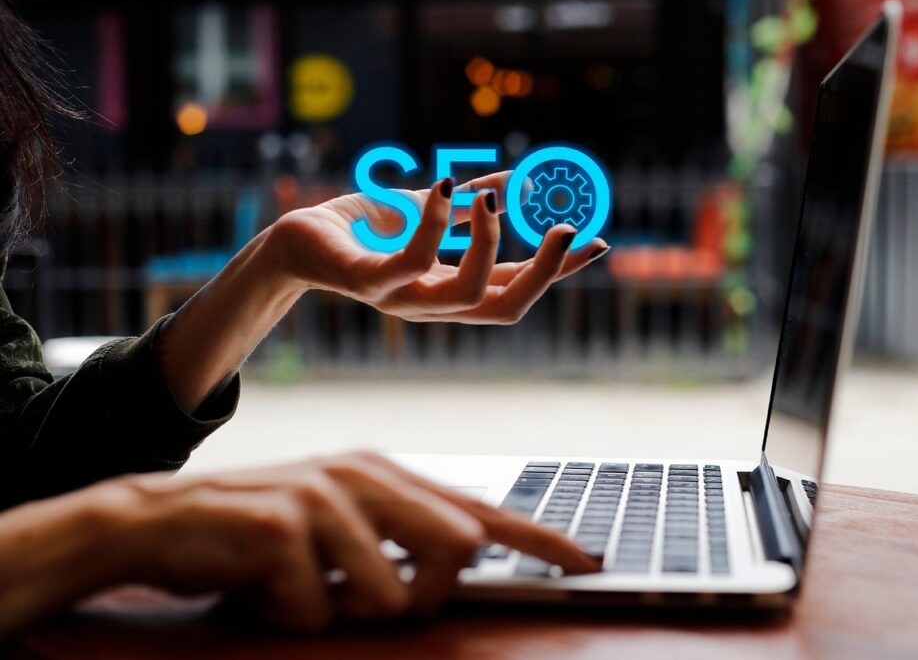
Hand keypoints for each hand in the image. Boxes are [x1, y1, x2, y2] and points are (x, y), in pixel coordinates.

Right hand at [103, 451, 598, 630]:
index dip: (537, 537)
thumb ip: (399, 536)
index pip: (478, 510)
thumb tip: (464, 555)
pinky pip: (317, 611)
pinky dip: (290, 617)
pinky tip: (262, 588)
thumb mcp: (338, 524)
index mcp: (384, 473)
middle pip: (454, 551)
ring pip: (387, 595)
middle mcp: (363, 475)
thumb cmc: (260, 532)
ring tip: (298, 586)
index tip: (585, 559)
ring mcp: (323, 495)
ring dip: (341, 611)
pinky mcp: (280, 525)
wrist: (159, 520)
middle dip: (420, 595)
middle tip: (360, 595)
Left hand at [268, 172, 609, 323]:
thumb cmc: (362, 228)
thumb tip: (516, 182)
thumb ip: (468, 208)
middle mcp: (434, 304)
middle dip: (546, 271)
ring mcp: (402, 299)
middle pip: (507, 306)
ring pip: (470, 293)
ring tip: (493, 198)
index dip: (560, 270)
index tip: (598, 241)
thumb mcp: (427, 211)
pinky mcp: (368, 282)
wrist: (297, 238)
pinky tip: (444, 183)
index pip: (518, 288)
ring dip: (492, 243)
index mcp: (451, 290)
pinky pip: (414, 260)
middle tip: (565, 226)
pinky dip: (437, 221)